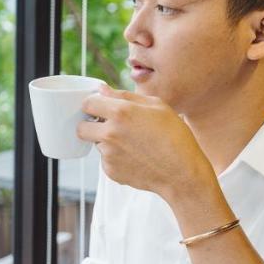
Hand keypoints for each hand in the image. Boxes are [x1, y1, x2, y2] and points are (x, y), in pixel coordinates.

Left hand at [78, 84, 215, 201]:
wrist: (182, 172)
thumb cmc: (175, 136)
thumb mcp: (157, 106)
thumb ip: (125, 96)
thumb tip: (103, 90)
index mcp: (121, 113)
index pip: (87, 103)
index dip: (93, 104)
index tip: (100, 107)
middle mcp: (110, 134)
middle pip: (82, 128)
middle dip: (91, 125)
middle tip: (107, 125)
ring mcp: (108, 155)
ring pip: (96, 144)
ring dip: (107, 141)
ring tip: (133, 143)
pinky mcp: (110, 171)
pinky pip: (106, 160)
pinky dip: (116, 157)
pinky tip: (135, 157)